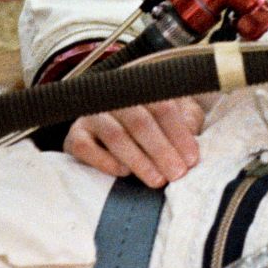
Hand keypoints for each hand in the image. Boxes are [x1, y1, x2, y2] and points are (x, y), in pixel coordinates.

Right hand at [63, 98, 205, 187]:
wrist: (109, 131)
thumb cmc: (155, 124)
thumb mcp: (178, 116)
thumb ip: (188, 122)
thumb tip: (192, 138)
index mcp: (143, 88)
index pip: (163, 107)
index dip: (178, 134)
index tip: (191, 159)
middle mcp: (116, 97)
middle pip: (140, 121)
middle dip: (161, 150)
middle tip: (176, 174)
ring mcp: (93, 114)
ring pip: (116, 135)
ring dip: (138, 160)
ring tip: (157, 180)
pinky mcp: (75, 135)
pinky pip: (86, 148)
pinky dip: (106, 161)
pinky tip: (123, 173)